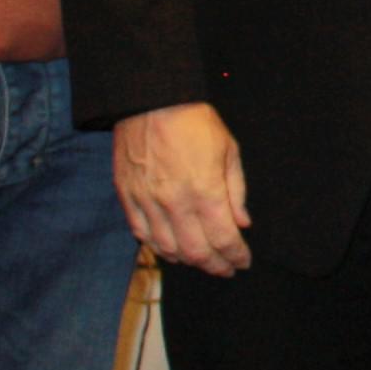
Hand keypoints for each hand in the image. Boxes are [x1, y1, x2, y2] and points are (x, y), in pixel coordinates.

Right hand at [113, 102, 251, 275]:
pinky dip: (157, 248)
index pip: (223, 238)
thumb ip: (236, 190)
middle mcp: (175, 202)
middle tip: (225, 268)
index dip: (236, 256)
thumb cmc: (195, 122)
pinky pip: (141, 234)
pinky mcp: (127, 197)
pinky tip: (170, 249)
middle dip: (214, 265)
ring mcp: (147, 202)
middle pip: (196, 251)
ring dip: (187, 260)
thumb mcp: (229, 150)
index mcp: (205, 190)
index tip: (243, 262)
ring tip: (201, 260)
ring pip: (167, 248)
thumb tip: (242, 222)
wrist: (151, 101)